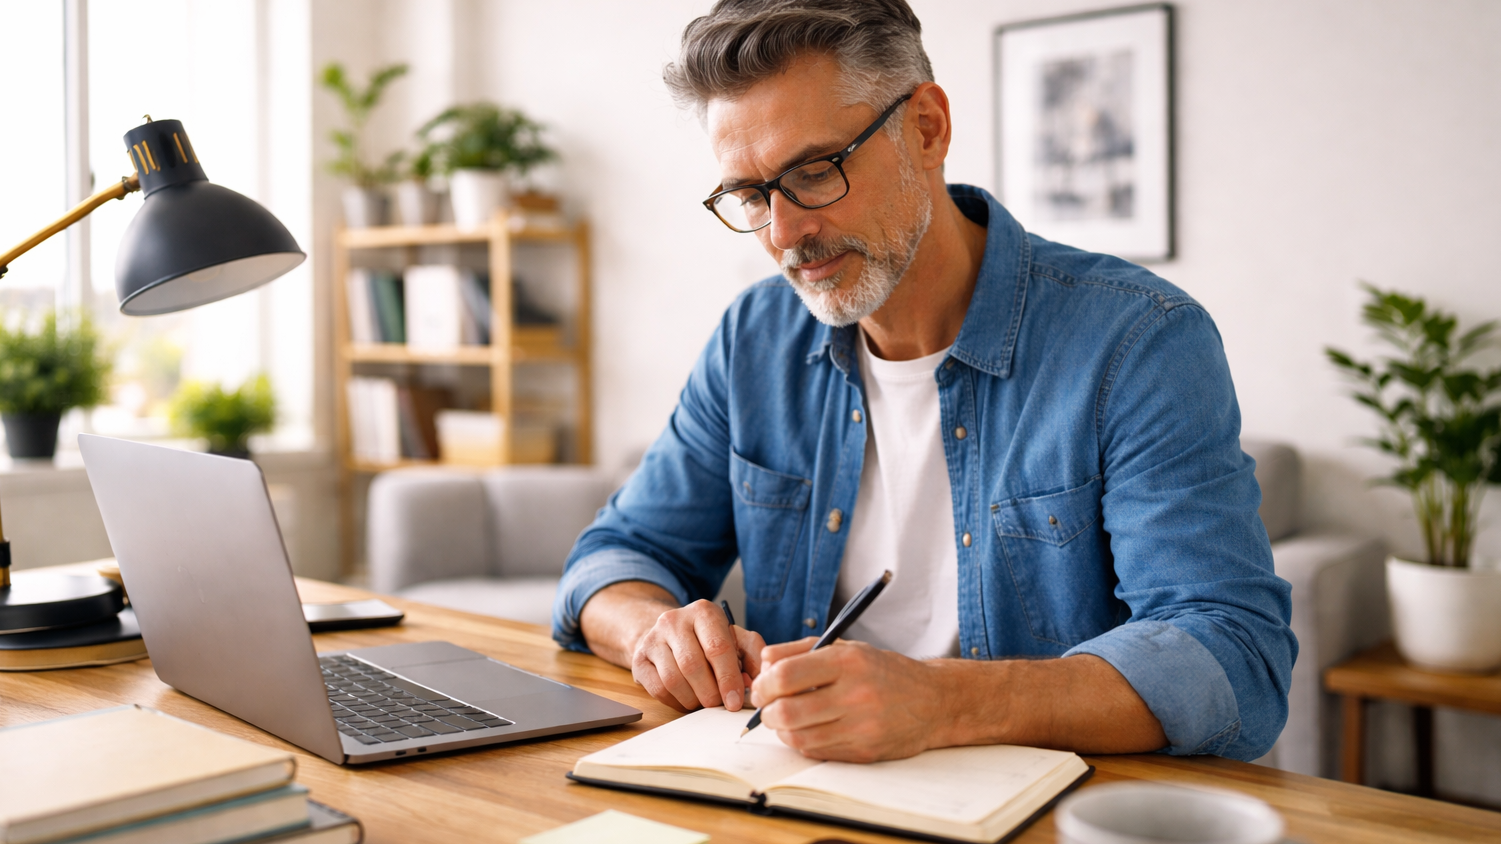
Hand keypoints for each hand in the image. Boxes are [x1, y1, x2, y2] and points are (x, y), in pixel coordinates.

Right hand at [631, 599, 764, 712]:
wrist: (670, 633)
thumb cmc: (708, 639)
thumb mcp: (736, 638)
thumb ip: (753, 654)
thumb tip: (757, 681)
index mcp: (703, 611)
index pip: (717, 647)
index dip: (728, 678)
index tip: (735, 701)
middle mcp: (674, 620)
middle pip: (693, 665)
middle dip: (710, 693)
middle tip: (720, 705)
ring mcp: (653, 639)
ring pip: (673, 680)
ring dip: (693, 700)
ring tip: (704, 702)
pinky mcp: (639, 659)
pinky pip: (658, 689)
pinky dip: (676, 702)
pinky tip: (687, 699)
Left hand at [750, 637, 944, 761]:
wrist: (934, 702)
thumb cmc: (885, 672)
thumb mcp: (848, 649)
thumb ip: (801, 650)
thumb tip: (765, 660)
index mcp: (849, 662)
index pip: (786, 676)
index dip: (764, 684)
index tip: (761, 687)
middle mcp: (856, 694)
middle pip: (787, 711)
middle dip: (767, 711)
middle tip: (767, 707)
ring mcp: (861, 727)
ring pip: (798, 736)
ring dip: (782, 729)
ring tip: (786, 718)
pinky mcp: (865, 752)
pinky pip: (816, 752)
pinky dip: (802, 742)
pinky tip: (807, 730)